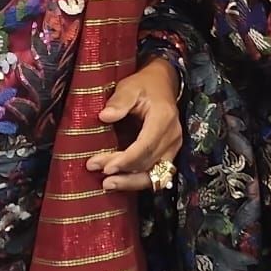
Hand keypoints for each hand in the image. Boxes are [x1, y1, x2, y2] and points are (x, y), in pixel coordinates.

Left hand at [88, 56, 182, 192]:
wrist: (163, 84)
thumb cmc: (144, 85)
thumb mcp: (130, 86)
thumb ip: (119, 101)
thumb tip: (104, 116)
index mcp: (163, 118)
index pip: (145, 146)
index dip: (126, 160)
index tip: (105, 167)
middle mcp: (172, 136)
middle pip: (147, 161)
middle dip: (122, 171)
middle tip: (97, 171)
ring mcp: (173, 147)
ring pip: (155, 174)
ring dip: (131, 182)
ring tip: (108, 185)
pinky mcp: (170, 154)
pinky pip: (157, 175)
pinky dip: (138, 181)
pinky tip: (121, 182)